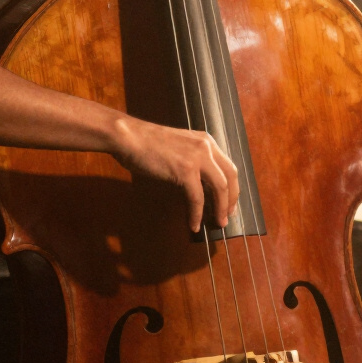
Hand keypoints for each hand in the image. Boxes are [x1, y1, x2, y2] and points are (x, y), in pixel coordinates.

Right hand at [111, 117, 238, 233]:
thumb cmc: (146, 144)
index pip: (228, 166)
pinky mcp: (184, 170)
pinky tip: (193, 224)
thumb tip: (200, 186)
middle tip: (228, 216)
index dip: (233, 187)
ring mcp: (197, 157)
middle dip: (232, 199)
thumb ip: (192, 161)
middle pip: (230, 177)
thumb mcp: (179, 147)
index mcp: (206, 141)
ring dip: (220, 209)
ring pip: (220, 188)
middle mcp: (206, 147)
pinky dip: (196, 214)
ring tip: (217, 223)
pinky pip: (197, 198)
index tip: (230, 202)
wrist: (128, 137)